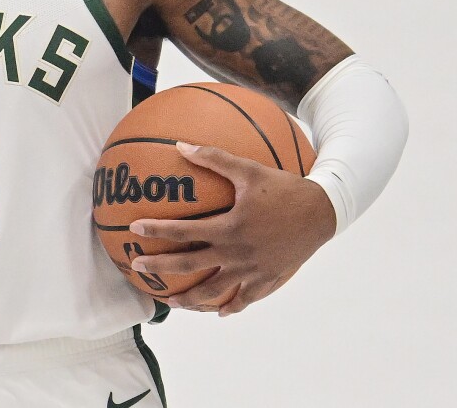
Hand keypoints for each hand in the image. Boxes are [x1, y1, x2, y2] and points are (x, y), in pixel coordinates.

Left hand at [128, 141, 335, 315]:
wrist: (322, 212)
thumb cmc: (283, 188)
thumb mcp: (248, 170)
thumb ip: (213, 158)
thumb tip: (180, 145)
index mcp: (229, 228)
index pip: (183, 232)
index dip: (156, 231)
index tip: (134, 230)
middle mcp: (237, 253)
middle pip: (190, 266)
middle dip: (160, 267)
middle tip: (137, 266)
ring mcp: (253, 270)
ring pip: (215, 290)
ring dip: (190, 298)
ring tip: (171, 302)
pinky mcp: (268, 279)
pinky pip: (246, 298)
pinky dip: (231, 306)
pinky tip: (219, 312)